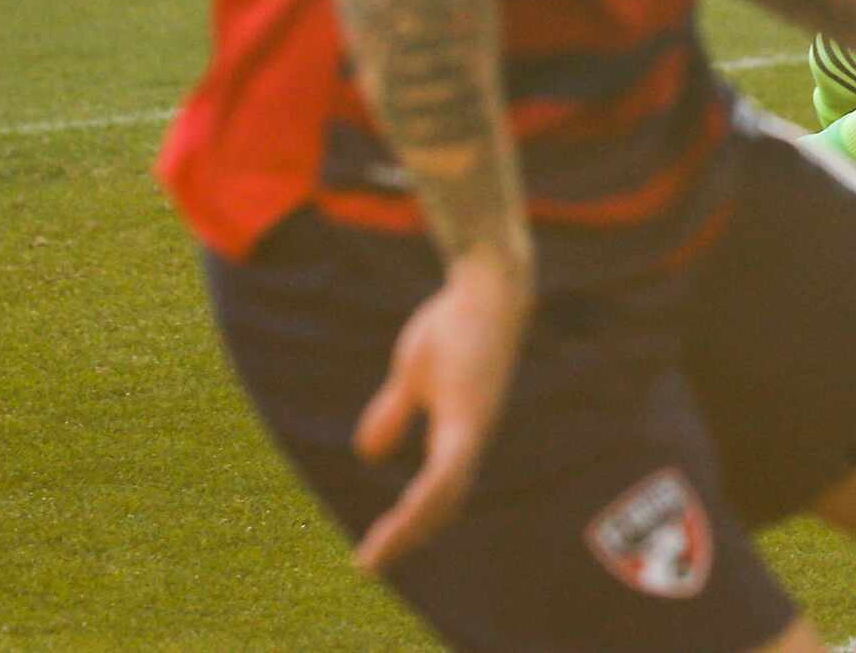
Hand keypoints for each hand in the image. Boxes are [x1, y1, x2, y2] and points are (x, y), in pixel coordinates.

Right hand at [350, 250, 532, 572]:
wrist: (486, 288)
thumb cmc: (455, 325)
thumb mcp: (413, 375)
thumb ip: (397, 412)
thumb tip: (371, 452)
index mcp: (461, 431)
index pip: (439, 491)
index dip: (412, 521)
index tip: (375, 549)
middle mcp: (473, 436)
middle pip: (443, 504)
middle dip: (408, 536)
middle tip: (369, 566)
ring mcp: (474, 427)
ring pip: (445, 497)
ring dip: (411, 530)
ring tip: (375, 558)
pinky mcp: (470, 414)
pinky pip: (447, 472)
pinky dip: (424, 501)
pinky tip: (403, 520)